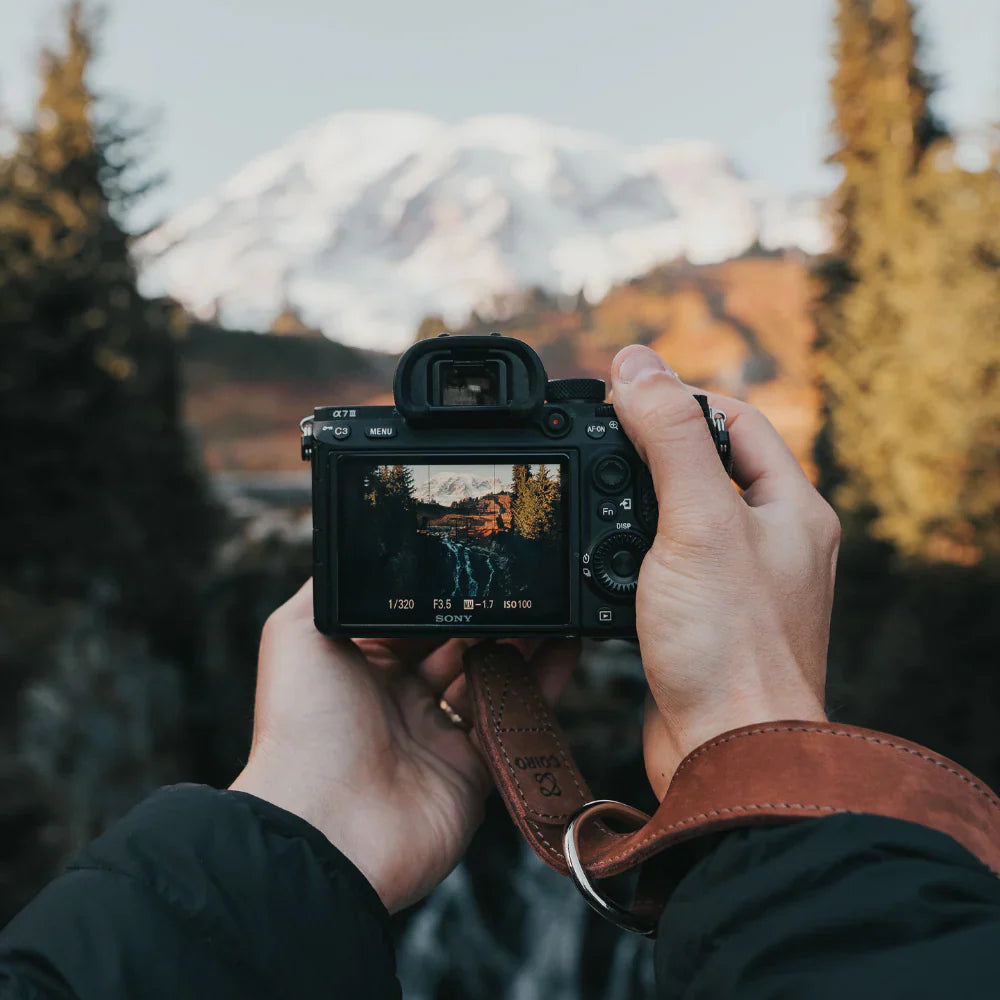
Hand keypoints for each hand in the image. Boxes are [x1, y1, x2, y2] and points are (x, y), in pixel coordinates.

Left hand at [230, 581, 577, 912]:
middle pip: (456, 643)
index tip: (473, 560)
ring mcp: (436, 735)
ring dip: (522, 641)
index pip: (410, 616)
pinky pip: (514, 720)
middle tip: (520, 579)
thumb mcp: (295, 635)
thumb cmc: (302, 726)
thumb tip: (354, 554)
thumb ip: (327, 590)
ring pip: (490, 676)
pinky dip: (543, 685)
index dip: (441, 590)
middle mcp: (397, 698)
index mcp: (359, 665)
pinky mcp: (471, 770)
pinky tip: (564, 648)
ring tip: (551, 604)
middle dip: (487, 612)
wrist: (327, 827)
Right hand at [610, 346, 837, 797]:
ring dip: (634, 501)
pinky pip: (661, 565)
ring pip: (678, 517)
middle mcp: (772, 542)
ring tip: (590, 495)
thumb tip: (636, 363)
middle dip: (650, 448)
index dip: (680, 398)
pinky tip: (597, 559)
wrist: (726, 755)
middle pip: (705, 465)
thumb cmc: (731, 648)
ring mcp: (737, 584)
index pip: (737, 420)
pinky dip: (627, 553)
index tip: (623, 394)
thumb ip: (669, 438)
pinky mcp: (701, 621)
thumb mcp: (698, 523)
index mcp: (791, 508)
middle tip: (597, 439)